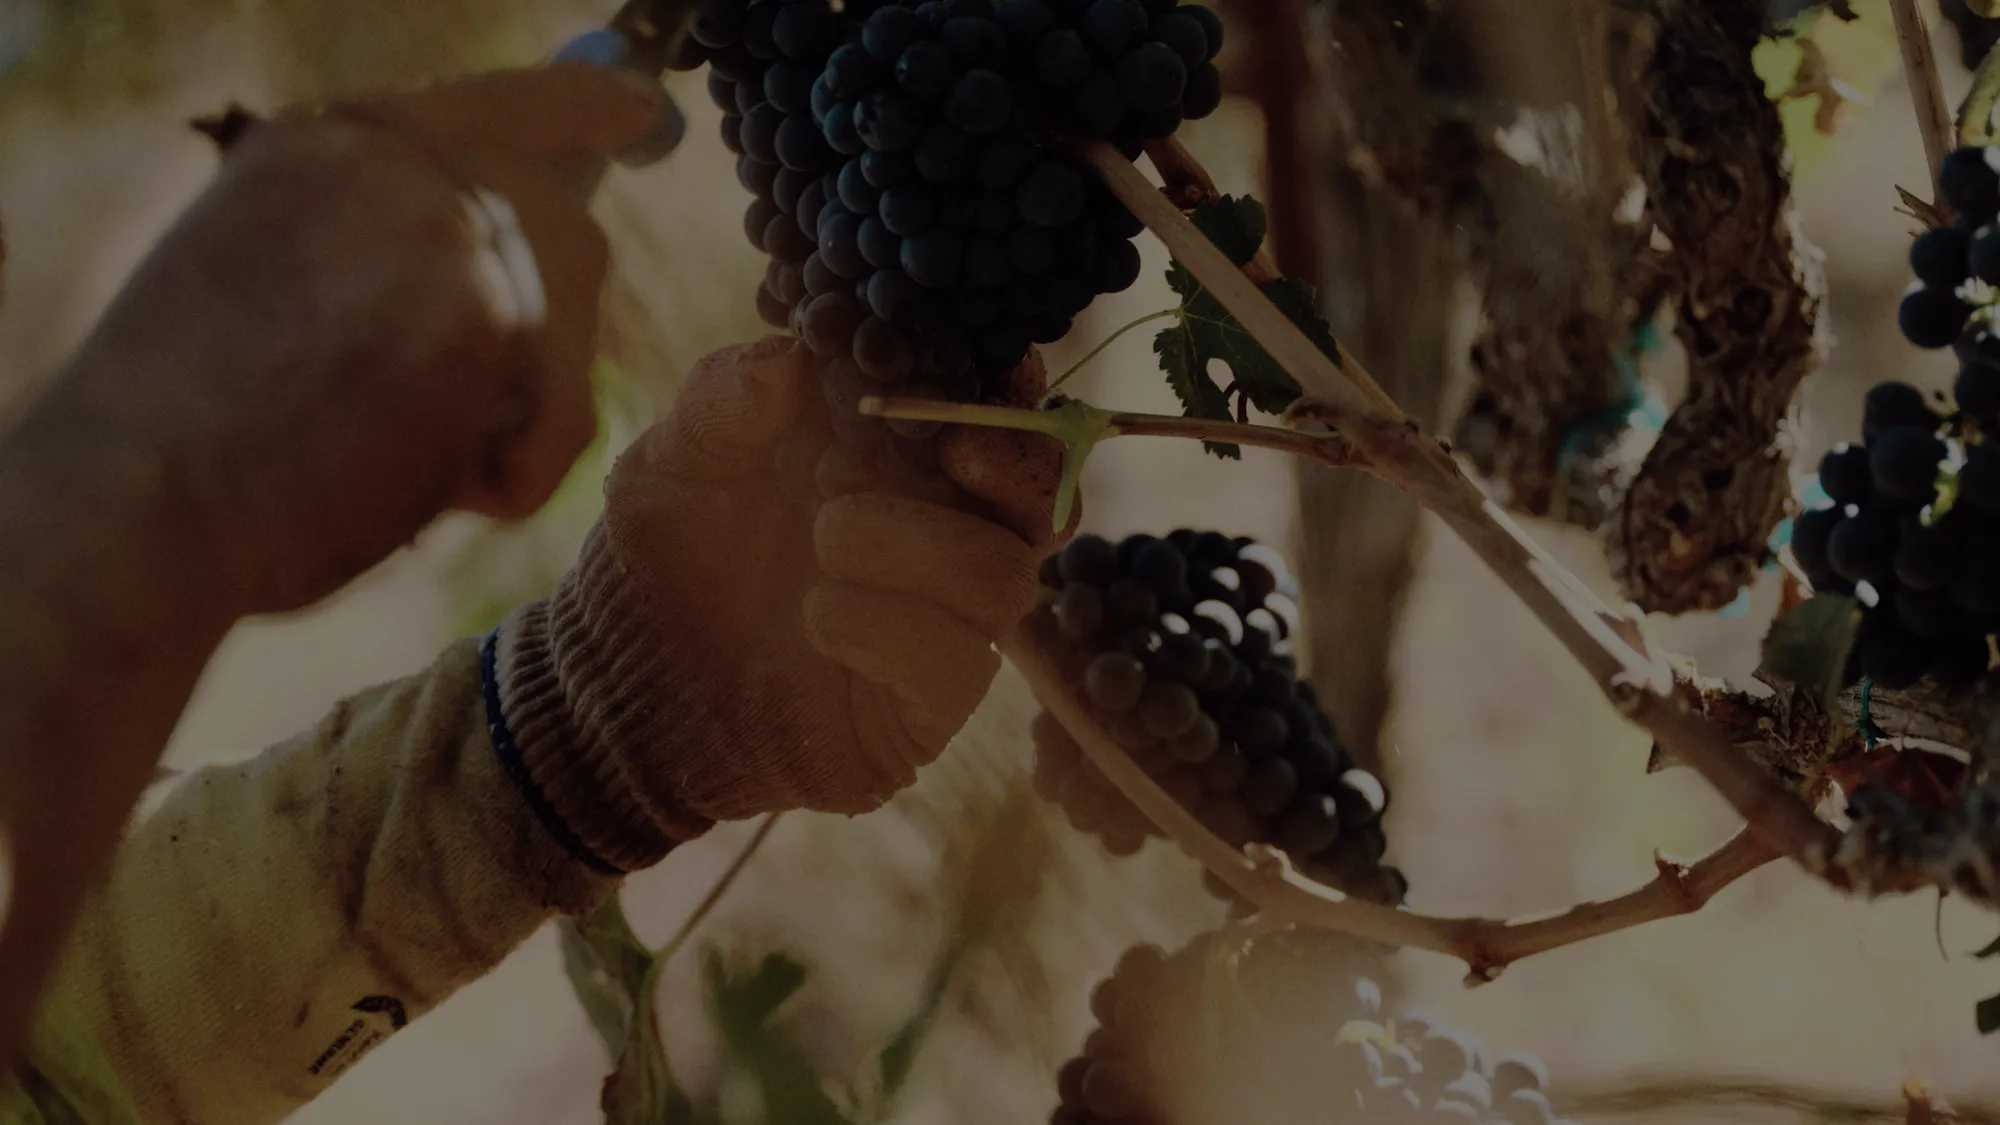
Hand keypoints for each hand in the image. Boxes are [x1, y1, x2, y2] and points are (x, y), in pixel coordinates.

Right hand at [35, 64, 671, 615]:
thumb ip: (379, 254)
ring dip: (516, 420)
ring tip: (410, 464)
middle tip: (496, 428)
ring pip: (568, 330)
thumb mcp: (276, 291)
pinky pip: (566, 411)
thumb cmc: (190, 441)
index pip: (497, 102)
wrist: (136, 502)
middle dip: (553, 340)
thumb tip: (509, 275)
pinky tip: (428, 488)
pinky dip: (517, 472)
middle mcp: (396, 164)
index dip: (579, 103)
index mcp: (327, 150)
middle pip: (564, 228)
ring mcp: (446, 227)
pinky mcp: (488, 312)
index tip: (637, 108)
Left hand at [493, 337, 1070, 870]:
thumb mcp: (675, 462)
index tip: (982, 363)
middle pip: (1044, 501)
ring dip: (924, 543)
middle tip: (953, 446)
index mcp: (900, 466)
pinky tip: (818, 614)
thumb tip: (792, 353)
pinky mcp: (920, 711)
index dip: (1009, 390)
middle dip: (1018, 465)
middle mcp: (940, 544)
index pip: (996, 420)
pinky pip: (959, 666)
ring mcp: (938, 630)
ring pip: (1006, 579)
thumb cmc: (664, 558)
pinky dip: (891, 627)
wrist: (620, 684)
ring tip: (828, 535)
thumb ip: (727, 403)